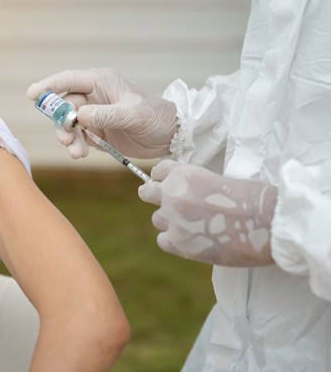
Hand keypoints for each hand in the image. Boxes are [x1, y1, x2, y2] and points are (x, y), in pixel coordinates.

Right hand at [27, 68, 178, 158]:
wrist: (169, 136)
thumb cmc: (155, 117)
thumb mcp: (133, 115)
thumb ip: (107, 115)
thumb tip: (80, 116)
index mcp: (101, 82)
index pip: (68, 80)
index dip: (49, 86)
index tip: (32, 95)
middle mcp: (94, 96)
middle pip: (64, 106)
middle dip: (61, 123)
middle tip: (66, 138)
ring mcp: (94, 115)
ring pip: (69, 125)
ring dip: (68, 138)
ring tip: (77, 152)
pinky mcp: (96, 132)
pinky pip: (78, 138)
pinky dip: (76, 146)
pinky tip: (81, 154)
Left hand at [138, 160, 277, 266]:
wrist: (268, 223)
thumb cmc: (252, 198)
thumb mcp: (219, 179)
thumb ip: (195, 185)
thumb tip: (185, 194)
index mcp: (184, 174)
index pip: (158, 171)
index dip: (164, 178)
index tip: (169, 184)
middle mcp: (173, 195)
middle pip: (146, 193)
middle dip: (157, 197)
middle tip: (173, 206)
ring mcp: (173, 220)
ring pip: (157, 219)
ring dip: (170, 221)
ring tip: (194, 226)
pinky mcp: (179, 244)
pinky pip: (163, 240)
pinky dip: (174, 241)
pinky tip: (193, 240)